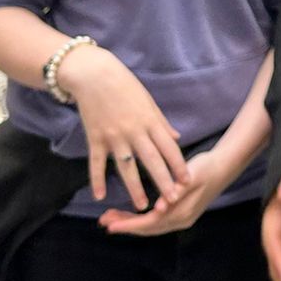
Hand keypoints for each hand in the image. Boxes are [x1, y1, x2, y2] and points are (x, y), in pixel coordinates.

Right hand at [63, 43, 186, 209]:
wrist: (93, 74)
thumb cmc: (124, 85)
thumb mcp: (148, 101)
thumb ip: (161, 122)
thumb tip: (177, 137)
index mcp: (149, 121)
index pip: (168, 147)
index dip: (179, 165)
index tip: (187, 181)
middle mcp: (134, 131)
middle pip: (152, 160)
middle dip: (163, 181)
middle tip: (172, 201)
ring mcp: (114, 136)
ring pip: (126, 167)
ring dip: (134, 187)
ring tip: (142, 206)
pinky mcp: (95, 138)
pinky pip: (97, 163)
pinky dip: (97, 179)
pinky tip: (100, 196)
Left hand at [99, 150, 225, 236]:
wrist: (224, 166)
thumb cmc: (206, 168)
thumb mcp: (191, 176)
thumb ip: (176, 192)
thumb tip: (160, 207)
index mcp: (181, 213)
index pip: (149, 223)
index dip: (128, 225)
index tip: (109, 225)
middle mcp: (180, 221)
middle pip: (148, 228)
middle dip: (125, 225)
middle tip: (103, 221)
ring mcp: (181, 219)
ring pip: (151, 226)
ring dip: (131, 223)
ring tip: (111, 217)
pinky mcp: (181, 213)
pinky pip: (156, 222)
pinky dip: (141, 219)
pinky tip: (131, 214)